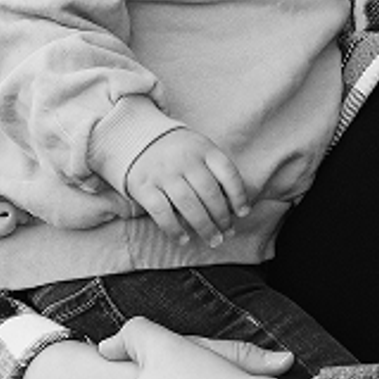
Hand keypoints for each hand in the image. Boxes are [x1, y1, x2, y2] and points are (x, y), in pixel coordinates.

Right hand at [125, 129, 249, 246]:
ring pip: (189, 204)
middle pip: (210, 193)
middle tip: (228, 233)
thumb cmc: (177, 150)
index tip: (243, 213)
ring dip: (204, 226)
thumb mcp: (199, 149)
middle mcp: (185, 159)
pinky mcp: (143, 186)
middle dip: (222, 217)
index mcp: (203, 148)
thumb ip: (214, 170)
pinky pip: (161, 212)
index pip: (228, 173)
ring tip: (213, 240)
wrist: (135, 137)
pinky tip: (184, 239)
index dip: (239, 195)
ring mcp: (164, 173)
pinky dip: (174, 228)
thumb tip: (233, 203)